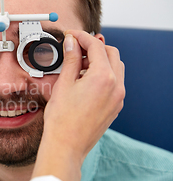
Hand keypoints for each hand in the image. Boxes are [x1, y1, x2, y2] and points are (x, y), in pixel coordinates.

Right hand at [33, 30, 124, 180]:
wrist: (66, 145)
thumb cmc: (62, 119)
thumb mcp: (63, 84)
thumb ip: (70, 60)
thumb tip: (72, 43)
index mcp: (103, 77)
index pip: (96, 46)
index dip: (82, 37)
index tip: (71, 35)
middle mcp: (116, 86)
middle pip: (111, 53)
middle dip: (94, 47)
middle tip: (75, 48)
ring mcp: (118, 97)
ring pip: (116, 68)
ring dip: (100, 60)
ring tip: (78, 65)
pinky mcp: (115, 106)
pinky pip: (115, 82)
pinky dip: (103, 75)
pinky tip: (84, 80)